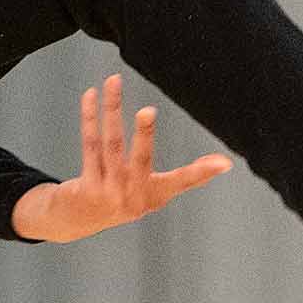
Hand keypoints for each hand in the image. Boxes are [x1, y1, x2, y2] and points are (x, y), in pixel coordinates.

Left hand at [11, 74, 231, 242]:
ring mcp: (108, 193)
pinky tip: (91, 96)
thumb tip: (224, 162)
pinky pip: (89, 144)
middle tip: (147, 111)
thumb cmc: (124, 198)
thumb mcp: (157, 191)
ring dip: (112, 109)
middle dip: (144, 134)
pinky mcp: (86, 186)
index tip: (223, 163)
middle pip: (141, 159)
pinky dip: (90, 117)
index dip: (203, 172)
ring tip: (114, 81)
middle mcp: (133, 197)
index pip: (183, 180)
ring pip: (111, 143)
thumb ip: (187, 177)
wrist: (77, 220)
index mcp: (155, 196)